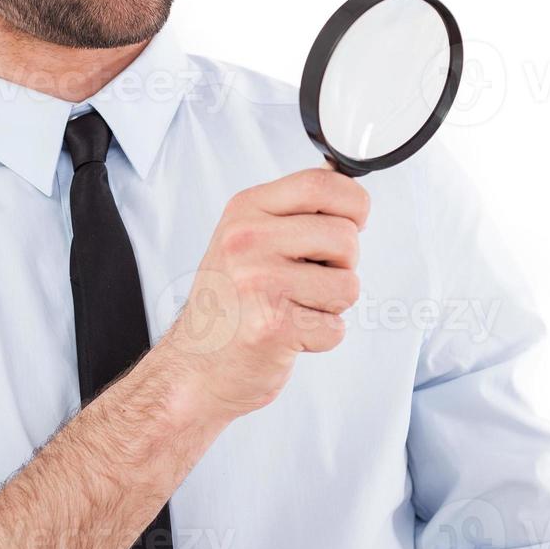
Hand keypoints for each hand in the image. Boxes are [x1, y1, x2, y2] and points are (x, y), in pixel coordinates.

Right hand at [159, 159, 368, 421]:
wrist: (194, 368)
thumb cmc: (227, 306)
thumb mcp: (247, 238)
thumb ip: (293, 212)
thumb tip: (341, 180)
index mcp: (246, 211)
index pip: (320, 183)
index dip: (354, 203)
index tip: (354, 221)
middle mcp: (248, 240)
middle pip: (345, 237)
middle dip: (341, 266)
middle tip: (305, 282)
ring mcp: (259, 282)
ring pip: (348, 285)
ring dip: (330, 306)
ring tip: (292, 308)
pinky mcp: (274, 325)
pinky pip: (336, 327)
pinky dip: (320, 337)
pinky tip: (287, 334)